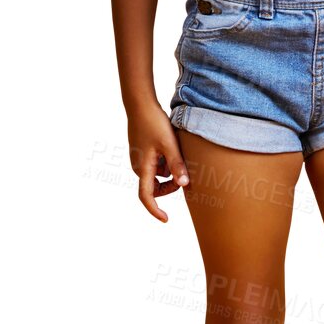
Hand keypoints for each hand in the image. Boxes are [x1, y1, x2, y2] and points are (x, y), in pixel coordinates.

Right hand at [127, 102, 189, 222]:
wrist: (140, 104)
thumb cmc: (154, 123)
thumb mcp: (169, 144)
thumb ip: (177, 165)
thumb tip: (184, 185)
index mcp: (143, 168)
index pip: (146, 197)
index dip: (155, 210)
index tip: (166, 219)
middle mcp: (139, 167)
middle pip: (154, 187)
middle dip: (169, 185)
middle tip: (184, 173)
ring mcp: (139, 159)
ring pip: (157, 175)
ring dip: (168, 171)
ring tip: (177, 153)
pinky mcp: (142, 152)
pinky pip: (155, 165)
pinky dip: (165, 162)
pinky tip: (171, 147)